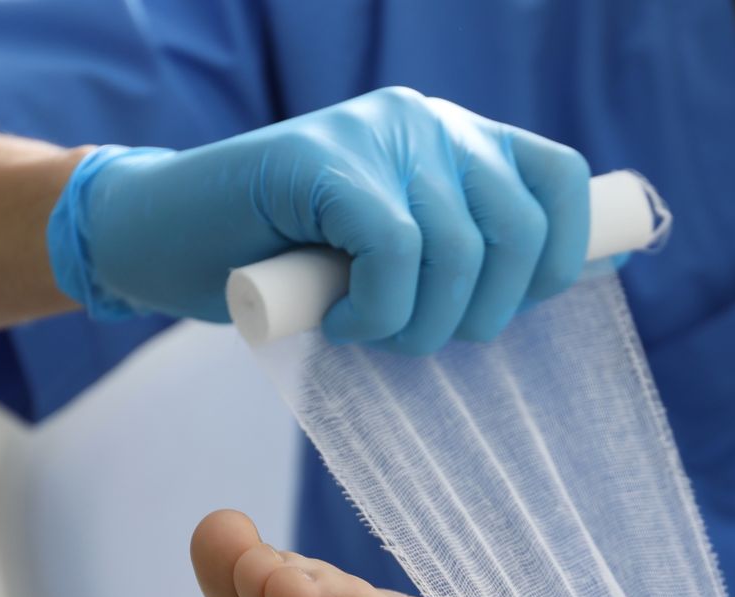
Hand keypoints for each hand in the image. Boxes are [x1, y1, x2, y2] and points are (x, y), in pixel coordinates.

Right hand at [46, 86, 590, 349]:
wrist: (159, 238)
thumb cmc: (280, 261)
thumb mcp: (396, 259)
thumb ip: (472, 253)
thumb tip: (576, 271)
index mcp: (455, 139)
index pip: (561, 181)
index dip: (557, 259)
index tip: (506, 308)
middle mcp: (426, 122)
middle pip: (522, 228)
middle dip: (483, 313)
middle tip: (417, 336)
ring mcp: (374, 134)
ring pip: (460, 249)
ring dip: (421, 324)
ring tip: (369, 331)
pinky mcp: (323, 160)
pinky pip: (396, 251)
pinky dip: (377, 311)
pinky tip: (340, 321)